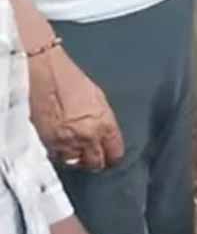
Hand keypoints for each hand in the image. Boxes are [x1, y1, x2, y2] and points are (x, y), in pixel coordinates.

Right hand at [28, 46, 123, 169]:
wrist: (44, 71)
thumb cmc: (71, 79)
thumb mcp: (98, 100)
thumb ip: (104, 122)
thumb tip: (105, 136)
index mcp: (105, 126)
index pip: (115, 154)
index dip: (112, 156)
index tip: (109, 156)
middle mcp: (88, 137)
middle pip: (95, 162)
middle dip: (95, 160)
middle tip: (91, 156)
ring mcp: (66, 141)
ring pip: (75, 162)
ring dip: (75, 158)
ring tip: (74, 150)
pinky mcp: (47, 141)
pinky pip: (56, 156)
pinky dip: (59, 153)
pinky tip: (60, 144)